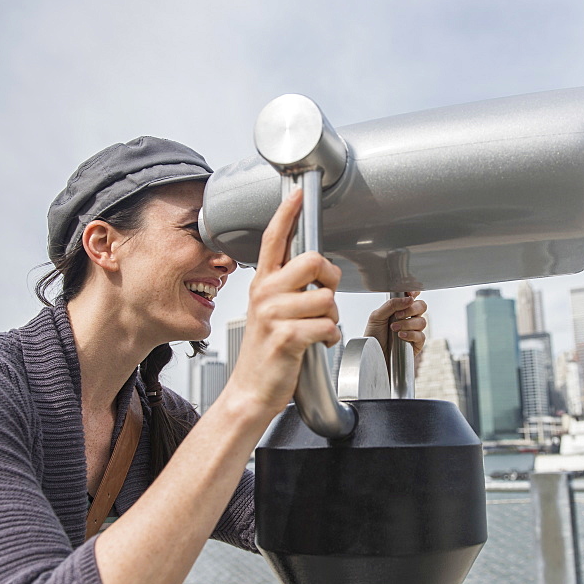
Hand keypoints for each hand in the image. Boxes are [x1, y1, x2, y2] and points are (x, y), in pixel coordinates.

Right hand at [226, 189, 342, 415]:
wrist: (252, 390)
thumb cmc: (266, 351)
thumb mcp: (269, 310)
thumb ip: (286, 286)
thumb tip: (317, 268)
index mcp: (262, 283)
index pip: (273, 239)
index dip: (287, 214)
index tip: (298, 193)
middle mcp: (265, 294)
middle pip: (315, 261)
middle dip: (331, 280)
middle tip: (324, 299)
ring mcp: (273, 315)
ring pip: (327, 299)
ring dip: (331, 318)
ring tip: (316, 330)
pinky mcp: (286, 337)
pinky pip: (327, 326)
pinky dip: (329, 338)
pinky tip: (316, 345)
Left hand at [364, 292, 427, 361]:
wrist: (372, 355)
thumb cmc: (373, 336)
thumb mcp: (376, 316)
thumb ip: (391, 305)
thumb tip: (409, 299)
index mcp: (400, 308)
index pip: (412, 296)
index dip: (414, 292)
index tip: (410, 294)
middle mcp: (409, 318)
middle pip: (422, 306)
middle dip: (411, 309)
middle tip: (397, 315)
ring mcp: (414, 331)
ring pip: (422, 321)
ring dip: (407, 323)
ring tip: (393, 328)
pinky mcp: (416, 344)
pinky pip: (421, 336)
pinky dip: (410, 334)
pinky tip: (400, 336)